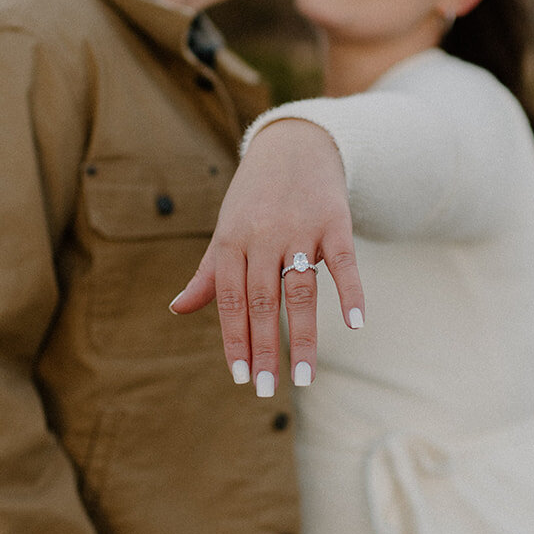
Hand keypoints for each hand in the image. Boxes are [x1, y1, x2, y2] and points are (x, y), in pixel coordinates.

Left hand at [169, 119, 364, 392]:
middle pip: (262, 302)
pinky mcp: (334, 221)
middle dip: (264, 349)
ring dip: (302, 337)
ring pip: (300, 291)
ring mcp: (300, 230)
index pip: (231, 301)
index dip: (235, 341)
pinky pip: (344, 262)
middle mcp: (263, 237)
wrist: (294, 144)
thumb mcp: (226, 230)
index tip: (242, 377)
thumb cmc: (254, 197)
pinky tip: (356, 324)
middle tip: (267, 390)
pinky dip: (351, 292)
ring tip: (304, 377)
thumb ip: (209, 274)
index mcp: (231, 242)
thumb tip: (178, 308)